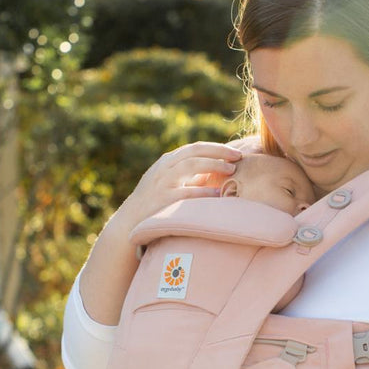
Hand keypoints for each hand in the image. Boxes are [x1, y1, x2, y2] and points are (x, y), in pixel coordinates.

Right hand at [122, 141, 242, 226]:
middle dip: (218, 152)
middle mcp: (165, 168)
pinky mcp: (163, 199)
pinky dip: (204, 192)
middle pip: (194, 151)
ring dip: (213, 165)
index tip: (235, 152)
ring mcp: (163, 182)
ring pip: (190, 165)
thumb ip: (190, 176)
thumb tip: (218, 171)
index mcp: (168, 161)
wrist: (130, 221)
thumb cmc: (155, 202)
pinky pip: (186, 193)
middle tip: (238, 156)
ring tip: (231, 170)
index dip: (217, 148)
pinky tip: (218, 193)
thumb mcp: (170, 183)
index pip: (195, 148)